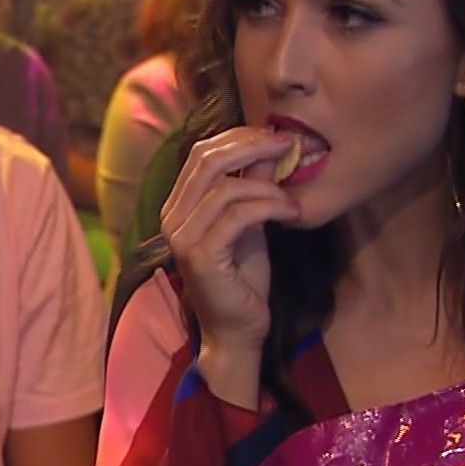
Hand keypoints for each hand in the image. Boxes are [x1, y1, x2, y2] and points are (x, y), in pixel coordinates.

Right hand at [160, 127, 300, 356]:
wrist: (237, 330)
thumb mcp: (250, 222)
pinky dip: (270, 206)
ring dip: (268, 186)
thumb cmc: (242, 278)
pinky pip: (238, 215)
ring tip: (293, 198)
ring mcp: (182, 237)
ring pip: (225, 187)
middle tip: (289, 145)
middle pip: (208, 160)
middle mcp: (171, 218)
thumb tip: (270, 147)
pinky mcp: (201, 256)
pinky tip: (291, 212)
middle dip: (253, 145)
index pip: (201, 153)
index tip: (277, 135)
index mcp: (177, 206)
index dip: (240, 137)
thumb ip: (253, 186)